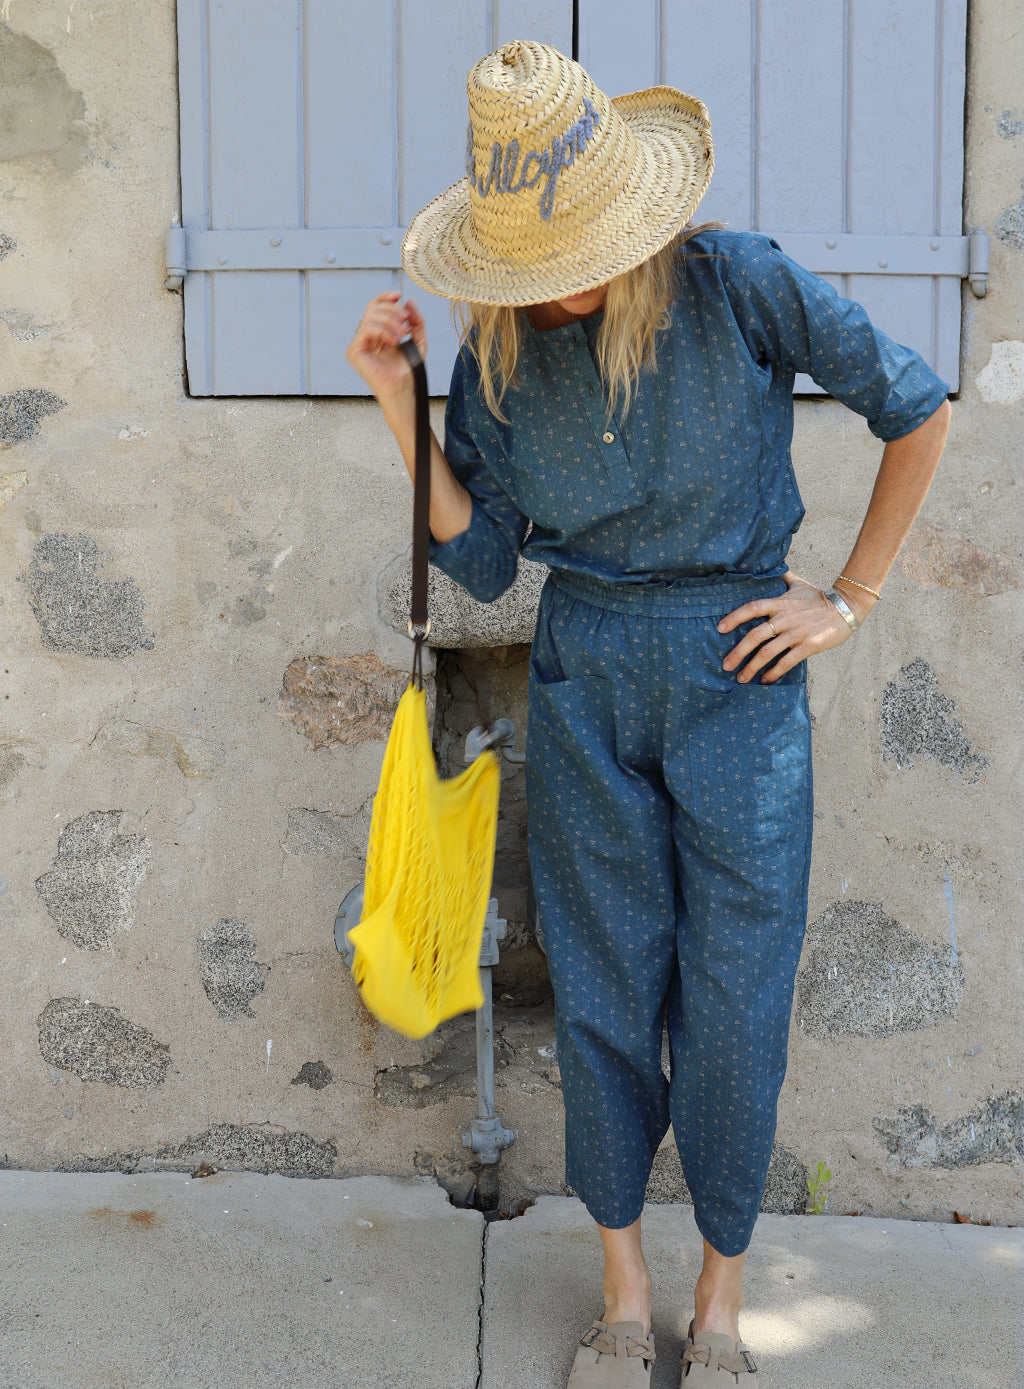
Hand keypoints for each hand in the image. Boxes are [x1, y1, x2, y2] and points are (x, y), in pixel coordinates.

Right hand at [345, 292, 426, 402]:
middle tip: (405, 323)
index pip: (376, 307)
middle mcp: (367, 336)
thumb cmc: (408, 370)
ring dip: (390, 322)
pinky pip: (365, 329)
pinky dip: (382, 331)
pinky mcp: (354, 351)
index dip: (385, 298)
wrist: (403, 388)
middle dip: (392, 311)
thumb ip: (417, 321)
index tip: (399, 296)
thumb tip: (408, 301)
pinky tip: (393, 341)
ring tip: (403, 334)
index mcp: (378, 332)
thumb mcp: (419, 340)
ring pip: (370, 316)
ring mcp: (359, 344)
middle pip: (373, 308)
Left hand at [717, 571, 858, 683]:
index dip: (734, 617)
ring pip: (768, 652)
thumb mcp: (799, 584)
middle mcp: (785, 618)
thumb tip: (772, 565)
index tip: (720, 629)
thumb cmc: (819, 598)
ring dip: (752, 667)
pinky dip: (774, 672)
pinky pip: (787, 662)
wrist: (846, 608)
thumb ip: (783, 577)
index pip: (752, 608)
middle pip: (755, 635)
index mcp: (780, 603)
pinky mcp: (809, 646)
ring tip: (741, 678)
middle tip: (725, 665)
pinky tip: (766, 680)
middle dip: (738, 652)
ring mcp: (796, 633)